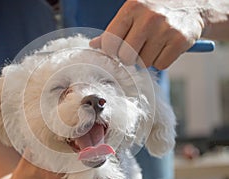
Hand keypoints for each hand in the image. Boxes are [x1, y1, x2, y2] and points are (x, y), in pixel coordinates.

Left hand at [90, 0, 204, 69]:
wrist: (193, 4)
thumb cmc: (156, 9)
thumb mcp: (133, 12)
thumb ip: (113, 29)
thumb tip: (93, 45)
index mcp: (132, 7)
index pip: (110, 42)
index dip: (111, 51)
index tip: (117, 49)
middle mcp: (149, 17)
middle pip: (126, 57)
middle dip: (129, 57)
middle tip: (137, 48)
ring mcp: (166, 29)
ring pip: (143, 63)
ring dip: (146, 59)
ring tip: (154, 43)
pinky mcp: (180, 40)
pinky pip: (160, 65)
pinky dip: (161, 60)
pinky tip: (165, 47)